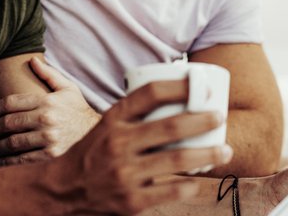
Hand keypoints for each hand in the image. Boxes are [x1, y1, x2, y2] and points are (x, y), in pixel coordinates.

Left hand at [0, 57, 100, 164]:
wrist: (97, 133)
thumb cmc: (78, 110)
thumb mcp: (67, 88)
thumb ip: (49, 74)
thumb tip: (32, 59)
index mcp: (47, 101)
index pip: (10, 103)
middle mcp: (46, 119)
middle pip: (8, 123)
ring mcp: (48, 138)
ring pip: (12, 142)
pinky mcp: (51, 155)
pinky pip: (23, 159)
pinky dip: (8, 160)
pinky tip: (1, 160)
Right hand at [41, 80, 232, 214]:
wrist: (62, 190)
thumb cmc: (93, 153)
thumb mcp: (107, 126)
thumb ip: (136, 115)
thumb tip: (181, 98)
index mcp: (113, 120)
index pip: (149, 94)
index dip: (179, 86)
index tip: (201, 85)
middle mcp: (118, 144)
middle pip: (170, 127)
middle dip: (202, 121)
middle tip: (220, 117)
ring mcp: (124, 173)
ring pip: (176, 161)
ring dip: (207, 155)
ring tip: (225, 151)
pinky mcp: (131, 200)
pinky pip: (171, 191)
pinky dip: (190, 185)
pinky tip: (199, 180)